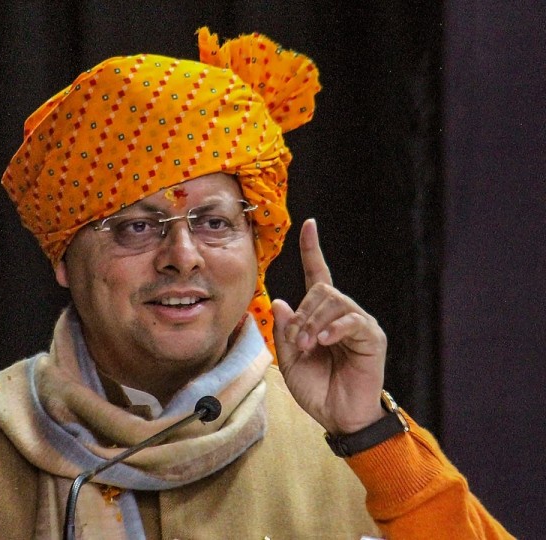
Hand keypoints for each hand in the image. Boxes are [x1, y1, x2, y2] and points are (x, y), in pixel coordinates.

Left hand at [272, 219, 386, 434]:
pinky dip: (334, 328)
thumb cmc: (317, 390)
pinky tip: (325, 342)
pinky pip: (352, 319)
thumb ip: (285, 332)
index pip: (318, 275)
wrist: (339, 417)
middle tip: (297, 342)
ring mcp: (359, 324)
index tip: (308, 225)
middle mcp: (342, 315)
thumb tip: (281, 301)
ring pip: (334, 301)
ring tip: (308, 347)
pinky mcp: (372, 337)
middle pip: (321, 290)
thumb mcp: (290, 361)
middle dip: (302, 314)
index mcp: (321, 317)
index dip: (312, 249)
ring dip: (313, 323)